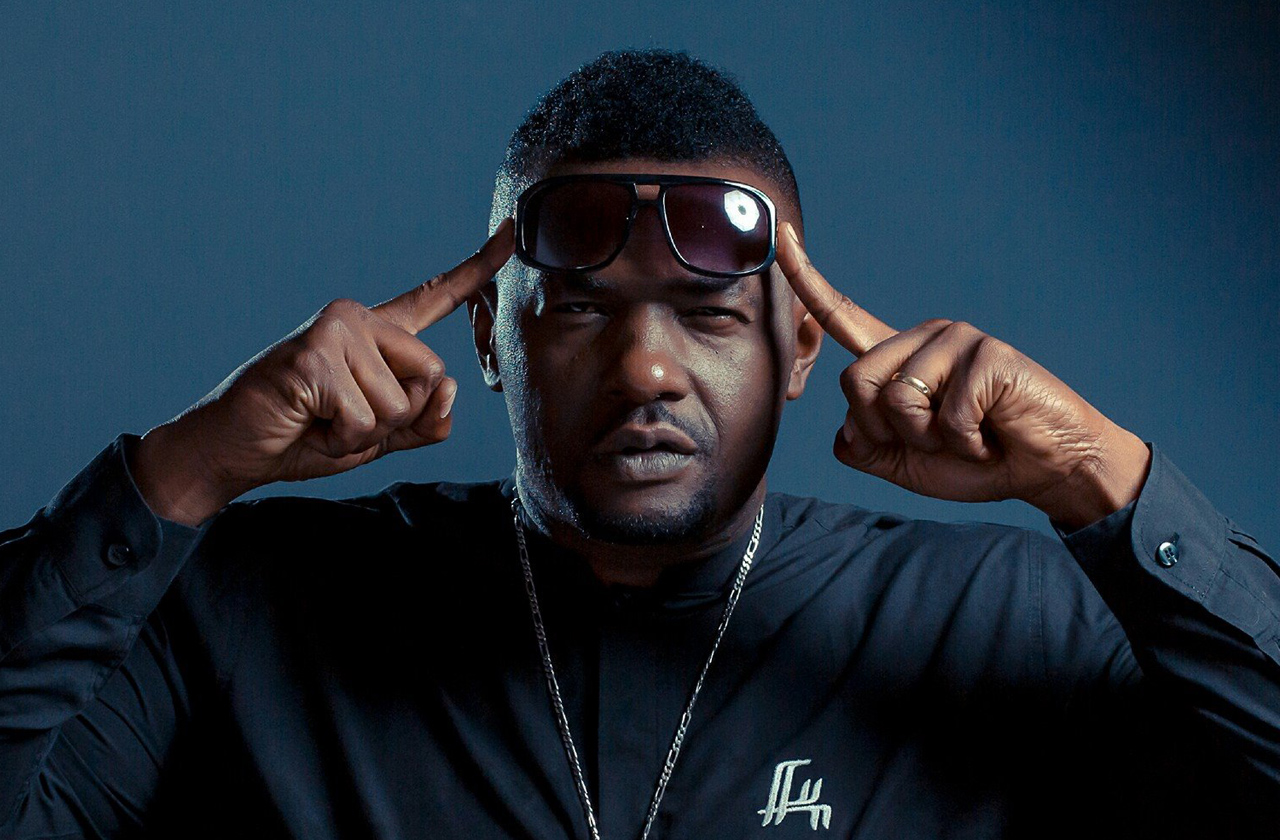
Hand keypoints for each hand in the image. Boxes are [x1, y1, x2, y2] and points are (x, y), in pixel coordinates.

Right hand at [132, 219, 514, 526]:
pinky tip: (307, 420)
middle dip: (396, 420)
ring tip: (320, 419)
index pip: (434, 298)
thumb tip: (452, 390)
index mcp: (377, 333)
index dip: (477, 268)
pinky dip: (341, 439)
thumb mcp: (377, 436)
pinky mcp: (316, 354)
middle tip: (341, 419)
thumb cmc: (301, 437)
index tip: (512, 235)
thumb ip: (422, 420)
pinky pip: (366, 418)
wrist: (233, 452)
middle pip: (432, 375)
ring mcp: (336, 330)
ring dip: (363, 434)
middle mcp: (358, 318)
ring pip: (400, 403)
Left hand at [776, 222, 1150, 530]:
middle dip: (888, 431)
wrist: (1044, 469)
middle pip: (855, 382)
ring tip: (968, 435)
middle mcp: (921, 338)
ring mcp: (956, 340)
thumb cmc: (973, 461)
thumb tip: (847, 427)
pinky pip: (947, 415)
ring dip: (930, 439)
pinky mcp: (988, 353)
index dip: (806, 278)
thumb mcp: (903, 461)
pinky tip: (990, 435)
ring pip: (896, 400)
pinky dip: (965, 443)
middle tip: (937, 439)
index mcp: (896, 357)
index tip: (782, 237)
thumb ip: (864, 446)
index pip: (841, 315)